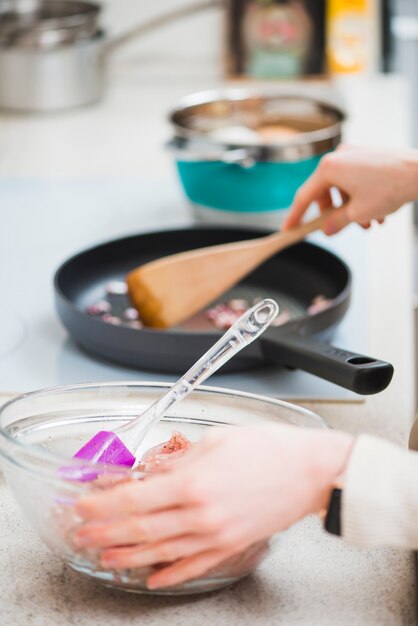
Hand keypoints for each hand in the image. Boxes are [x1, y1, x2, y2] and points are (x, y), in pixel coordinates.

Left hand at [74, 424, 352, 588]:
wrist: (311, 471)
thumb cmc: (269, 449)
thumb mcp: (217, 440)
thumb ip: (180, 459)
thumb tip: (152, 472)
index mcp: (194, 482)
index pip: (135, 498)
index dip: (103, 503)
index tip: (84, 503)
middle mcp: (201, 514)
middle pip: (140, 528)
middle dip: (105, 531)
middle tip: (82, 533)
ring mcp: (216, 535)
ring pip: (160, 551)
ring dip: (127, 554)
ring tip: (104, 556)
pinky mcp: (230, 545)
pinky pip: (193, 565)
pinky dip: (169, 574)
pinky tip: (152, 578)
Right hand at [282, 145, 417, 234]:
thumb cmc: (390, 187)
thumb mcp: (358, 213)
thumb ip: (337, 222)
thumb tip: (327, 229)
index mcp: (329, 168)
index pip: (304, 196)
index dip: (295, 216)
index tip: (288, 229)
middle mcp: (339, 156)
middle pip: (325, 193)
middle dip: (334, 214)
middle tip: (342, 229)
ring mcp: (354, 154)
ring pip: (343, 189)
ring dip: (351, 209)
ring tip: (369, 224)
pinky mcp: (367, 156)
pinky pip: (355, 181)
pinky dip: (361, 198)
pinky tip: (376, 212)